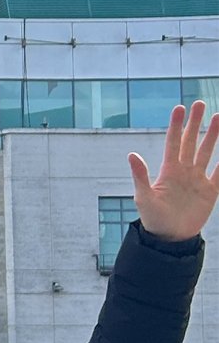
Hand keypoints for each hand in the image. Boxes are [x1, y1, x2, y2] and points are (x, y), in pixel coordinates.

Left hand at [129, 101, 218, 241]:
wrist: (169, 239)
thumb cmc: (153, 219)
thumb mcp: (144, 197)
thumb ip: (140, 176)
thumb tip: (131, 155)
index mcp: (168, 171)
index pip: (173, 143)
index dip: (176, 126)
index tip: (179, 108)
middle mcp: (183, 171)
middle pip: (191, 142)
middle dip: (195, 123)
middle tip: (199, 103)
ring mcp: (198, 180)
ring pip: (206, 152)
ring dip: (213, 135)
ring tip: (218, 116)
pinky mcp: (210, 191)